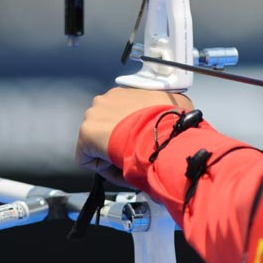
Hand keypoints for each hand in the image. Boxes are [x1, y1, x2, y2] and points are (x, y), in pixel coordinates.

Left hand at [75, 86, 193, 185]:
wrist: (159, 134)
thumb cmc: (169, 121)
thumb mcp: (178, 105)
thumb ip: (170, 110)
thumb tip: (178, 119)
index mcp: (123, 93)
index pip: (119, 114)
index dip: (128, 133)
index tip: (139, 143)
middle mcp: (105, 101)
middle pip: (105, 127)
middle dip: (117, 141)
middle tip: (134, 154)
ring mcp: (93, 116)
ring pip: (97, 143)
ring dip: (111, 153)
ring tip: (129, 163)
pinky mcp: (85, 135)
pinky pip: (89, 158)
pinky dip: (103, 167)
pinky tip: (120, 169)